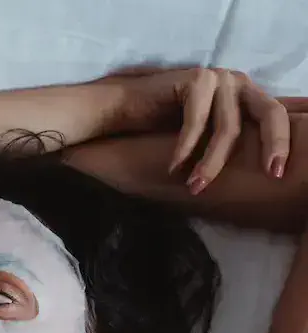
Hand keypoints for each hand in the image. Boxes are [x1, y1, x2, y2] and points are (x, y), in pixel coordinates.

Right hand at [111, 68, 289, 193]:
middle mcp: (236, 80)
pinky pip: (197, 123)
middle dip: (274, 144)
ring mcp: (217, 77)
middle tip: (271, 173)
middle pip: (269, 113)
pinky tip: (172, 167)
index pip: (275, 115)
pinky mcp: (195, 80)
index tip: (278, 174)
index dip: (282, 143)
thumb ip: (231, 139)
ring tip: (195, 187)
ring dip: (211, 163)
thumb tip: (261, 171)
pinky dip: (184, 149)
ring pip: (228, 128)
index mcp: (245, 92)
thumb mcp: (206, 134)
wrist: (120, 108)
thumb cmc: (160, 126)